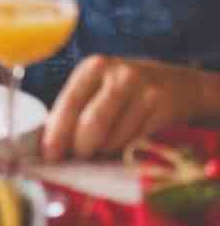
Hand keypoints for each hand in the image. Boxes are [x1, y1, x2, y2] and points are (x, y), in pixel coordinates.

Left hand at [42, 55, 206, 160]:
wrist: (176, 84)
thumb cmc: (123, 90)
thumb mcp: (97, 88)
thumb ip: (74, 110)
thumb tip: (48, 145)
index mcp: (93, 67)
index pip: (69, 103)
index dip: (58, 133)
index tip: (50, 155)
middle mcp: (119, 75)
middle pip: (93, 122)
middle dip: (80, 147)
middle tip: (76, 158)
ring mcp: (145, 91)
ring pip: (115, 137)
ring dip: (103, 152)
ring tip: (100, 150)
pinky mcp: (163, 108)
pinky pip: (136, 142)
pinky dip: (123, 151)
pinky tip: (121, 147)